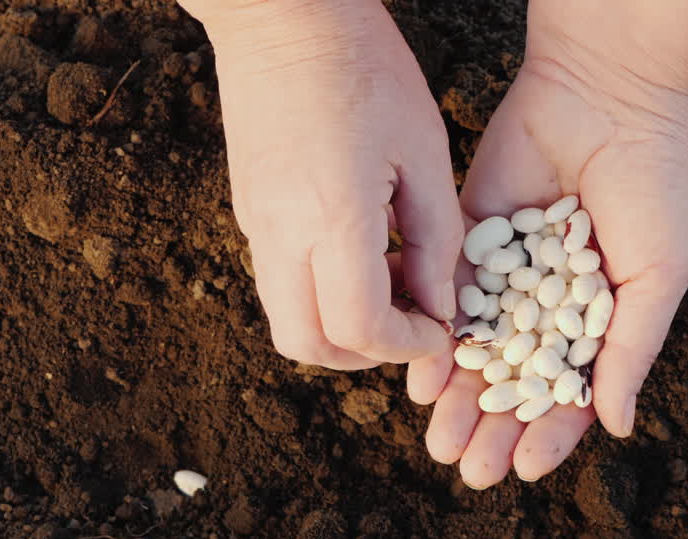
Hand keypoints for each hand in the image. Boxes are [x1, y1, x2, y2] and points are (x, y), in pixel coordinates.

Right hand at [181, 0, 460, 368]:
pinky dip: (319, 296)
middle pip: (309, 346)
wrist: (282, 16)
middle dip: (365, 355)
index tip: (440, 330)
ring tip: (390, 287)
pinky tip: (360, 255)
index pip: (360, 328)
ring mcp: (254, 225)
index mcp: (332, 217)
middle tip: (409, 327)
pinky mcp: (246, 212)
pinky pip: (278, 283)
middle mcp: (280, 233)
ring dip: (338, 329)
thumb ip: (438, 239)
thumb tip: (441, 308)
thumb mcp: (426, 150)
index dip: (406, 346)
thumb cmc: (366, 69)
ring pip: (286, 321)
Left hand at [408, 0, 687, 487]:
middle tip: (470, 471)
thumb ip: (632, 350)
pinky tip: (424, 382)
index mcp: (600, 317)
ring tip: (441, 442)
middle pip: (517, 381)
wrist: (605, 96)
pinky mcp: (471, 241)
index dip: (548, 434)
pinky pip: (452, 303)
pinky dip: (438, 343)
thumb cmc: (652, 185)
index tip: (524, 470)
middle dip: (493, 428)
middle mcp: (550, 303)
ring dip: (460, 401)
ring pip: (479, 352)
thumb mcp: (658, 275)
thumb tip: (619, 428)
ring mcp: (509, 275)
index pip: (570, 391)